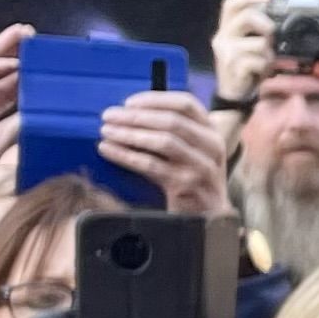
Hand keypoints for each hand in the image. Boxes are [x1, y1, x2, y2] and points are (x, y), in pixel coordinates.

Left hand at [97, 90, 230, 216]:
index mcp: (212, 132)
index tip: (128, 102)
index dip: (155, 99)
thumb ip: (175, 132)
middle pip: (172, 121)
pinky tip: (107, 150)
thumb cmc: (192, 180)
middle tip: (108, 115)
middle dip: (135, 116)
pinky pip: (150, 165)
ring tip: (106, 131)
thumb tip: (131, 112)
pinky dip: (126, 155)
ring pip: (162, 141)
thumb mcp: (193, 151)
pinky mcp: (186, 186)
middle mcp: (211, 147)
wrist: (207, 218)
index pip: (186, 104)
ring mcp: (201, 167)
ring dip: (129, 133)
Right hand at [213, 0, 276, 106]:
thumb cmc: (246, 70)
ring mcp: (226, 53)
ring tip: (268, 62)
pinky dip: (266, 66)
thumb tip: (281, 20)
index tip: (268, 0)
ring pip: (258, 43)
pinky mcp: (233, 68)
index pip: (231, 4)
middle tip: (273, 35)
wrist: (234, 97)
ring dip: (269, 53)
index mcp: (226, 29)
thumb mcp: (249, 46)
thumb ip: (258, 32)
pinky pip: (258, 61)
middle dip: (267, 24)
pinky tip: (264, 73)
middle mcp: (222, 38)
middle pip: (247, 16)